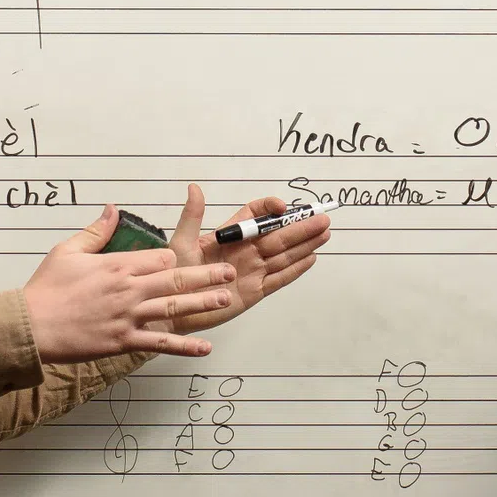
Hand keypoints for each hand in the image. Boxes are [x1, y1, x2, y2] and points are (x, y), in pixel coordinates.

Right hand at [22, 207, 239, 363]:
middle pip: (175, 279)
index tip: (176, 261)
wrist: (31, 326)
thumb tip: (112, 209)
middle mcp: (129, 289)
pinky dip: (184, 346)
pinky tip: (204, 347)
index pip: (158, 257)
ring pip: (174, 308)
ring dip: (202, 303)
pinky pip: (160, 344)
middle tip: (228, 272)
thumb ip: (95, 231)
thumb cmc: (46, 289)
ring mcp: (129, 316)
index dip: (170, 259)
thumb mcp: (67, 251)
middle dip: (205, 274)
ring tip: (224, 299)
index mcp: (117, 265)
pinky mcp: (124, 341)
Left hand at [161, 186, 329, 334]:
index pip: (255, 215)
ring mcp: (252, 271)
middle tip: (323, 218)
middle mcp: (245, 250)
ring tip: (325, 233)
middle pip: (278, 235)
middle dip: (301, 226)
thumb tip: (195, 187)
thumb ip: (191, 217)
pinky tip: (311, 258)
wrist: (171, 309)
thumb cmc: (172, 275)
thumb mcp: (180, 243)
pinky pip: (280, 278)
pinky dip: (296, 269)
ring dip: (305, 244)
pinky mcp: (256, 291)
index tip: (281, 208)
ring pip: (284, 254)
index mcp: (230, 235)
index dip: (270, 209)